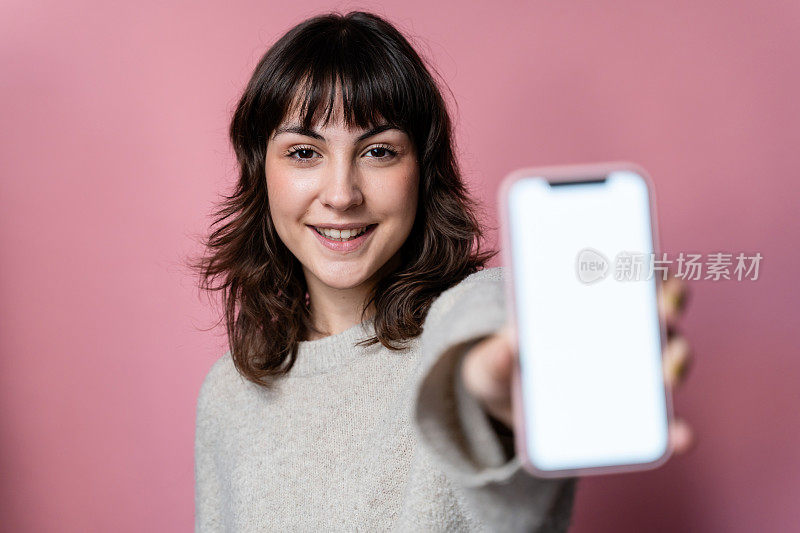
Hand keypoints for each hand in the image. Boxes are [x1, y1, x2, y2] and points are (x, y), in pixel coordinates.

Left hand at [460, 269, 694, 454]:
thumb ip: (494, 356)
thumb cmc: (502, 370)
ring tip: (668, 374)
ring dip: (677, 362)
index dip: (652, 272)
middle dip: (668, 310)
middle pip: (660, 313)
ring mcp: (634, 374)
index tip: (653, 274)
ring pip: (669, 360)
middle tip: (663, 314)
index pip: (633, 275)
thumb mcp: (489, 362)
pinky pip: (664, 424)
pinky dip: (675, 431)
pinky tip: (679, 436)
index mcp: (591, 303)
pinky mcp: (635, 418)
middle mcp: (624, 332)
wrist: (504, 415)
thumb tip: (510, 340)